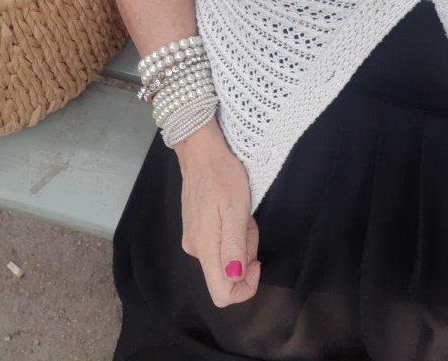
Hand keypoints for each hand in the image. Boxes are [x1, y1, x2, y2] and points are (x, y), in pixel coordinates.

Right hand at [175, 120, 261, 306]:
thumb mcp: (237, 210)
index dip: (245, 287)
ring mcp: (193, 239)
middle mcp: (194, 250)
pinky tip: (231, 211)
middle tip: (247, 223)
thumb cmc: (223, 176)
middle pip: (227, 275)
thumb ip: (235, 247)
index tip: (255, 261)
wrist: (201, 152)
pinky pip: (218, 244)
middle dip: (245, 255)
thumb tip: (234, 277)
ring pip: (224, 258)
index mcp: (205, 248)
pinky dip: (231, 233)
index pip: (222, 294)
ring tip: (240, 213)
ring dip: (240, 241)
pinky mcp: (194, 229)